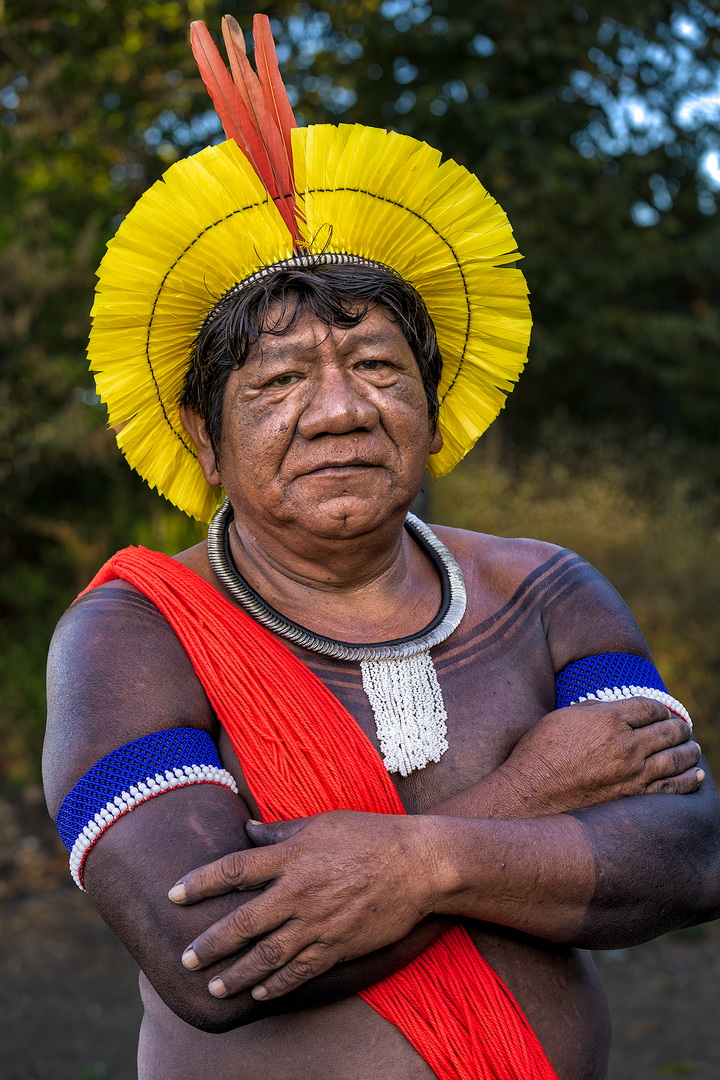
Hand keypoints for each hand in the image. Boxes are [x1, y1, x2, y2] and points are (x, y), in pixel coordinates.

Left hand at [169, 810, 437, 1001]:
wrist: (419, 863)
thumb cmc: (370, 834)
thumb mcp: (323, 822)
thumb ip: (282, 831)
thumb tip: (249, 830)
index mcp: (292, 855)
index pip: (234, 870)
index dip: (200, 883)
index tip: (174, 895)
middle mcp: (299, 891)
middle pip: (242, 922)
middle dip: (210, 944)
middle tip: (186, 958)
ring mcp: (318, 922)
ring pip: (266, 956)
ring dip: (236, 974)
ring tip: (214, 987)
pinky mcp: (338, 945)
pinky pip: (300, 971)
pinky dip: (276, 985)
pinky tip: (259, 994)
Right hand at [493, 697, 702, 816]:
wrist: (530, 794)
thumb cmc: (539, 752)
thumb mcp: (562, 717)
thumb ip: (594, 709)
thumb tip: (614, 707)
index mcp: (608, 719)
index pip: (649, 707)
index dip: (660, 709)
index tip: (662, 713)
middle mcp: (626, 745)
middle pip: (667, 730)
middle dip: (679, 728)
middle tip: (684, 729)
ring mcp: (633, 774)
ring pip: (676, 758)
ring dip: (689, 751)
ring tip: (693, 748)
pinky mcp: (634, 798)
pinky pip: (672, 788)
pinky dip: (689, 780)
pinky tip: (696, 775)